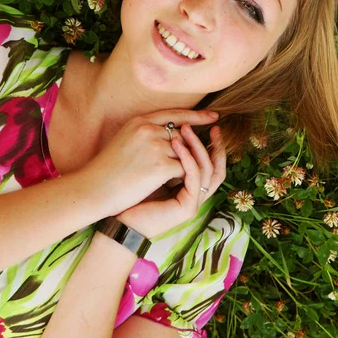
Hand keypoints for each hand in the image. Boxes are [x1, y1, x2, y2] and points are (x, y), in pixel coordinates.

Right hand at [78, 109, 218, 217]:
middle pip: (183, 135)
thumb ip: (146, 134)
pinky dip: (180, 178)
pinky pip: (183, 169)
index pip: (174, 114)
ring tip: (172, 177)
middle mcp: (149, 129)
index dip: (196, 116)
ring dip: (181, 166)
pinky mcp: (160, 166)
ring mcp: (156, 147)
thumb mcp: (124, 140)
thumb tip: (173, 136)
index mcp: (139, 121)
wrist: (93, 188)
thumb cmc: (106, 170)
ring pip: (185, 153)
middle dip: (189, 148)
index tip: (213, 116)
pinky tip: (169, 185)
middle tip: (195, 157)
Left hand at [115, 123, 225, 239]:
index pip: (211, 161)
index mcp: (191, 185)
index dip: (213, 141)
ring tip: (185, 128)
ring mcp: (194, 202)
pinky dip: (187, 159)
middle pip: (217, 165)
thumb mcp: (154, 167)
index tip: (208, 118)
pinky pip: (194, 179)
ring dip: (197, 146)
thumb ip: (168, 154)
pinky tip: (176, 144)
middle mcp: (197, 193)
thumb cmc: (132, 192)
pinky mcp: (188, 208)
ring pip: (208, 169)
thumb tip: (175, 128)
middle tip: (212, 121)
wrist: (120, 218)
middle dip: (215, 142)